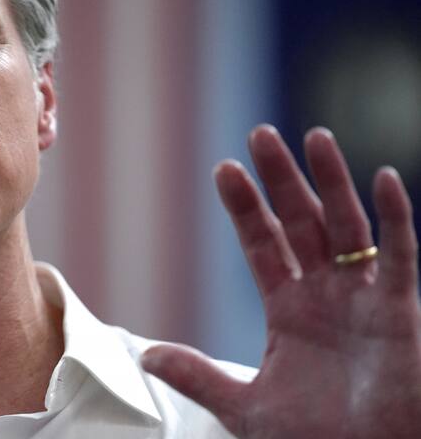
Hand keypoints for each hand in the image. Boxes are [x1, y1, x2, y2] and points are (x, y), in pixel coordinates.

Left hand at [140, 124, 420, 437]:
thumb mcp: (246, 407)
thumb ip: (199, 376)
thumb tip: (146, 355)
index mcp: (288, 310)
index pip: (262, 243)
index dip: (245, 207)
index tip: (224, 169)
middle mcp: (325, 294)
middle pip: (300, 222)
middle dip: (281, 179)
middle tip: (259, 134)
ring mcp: (364, 299)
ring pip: (347, 226)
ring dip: (332, 182)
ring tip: (312, 136)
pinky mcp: (400, 312)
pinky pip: (402, 257)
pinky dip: (396, 218)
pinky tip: (382, 178)